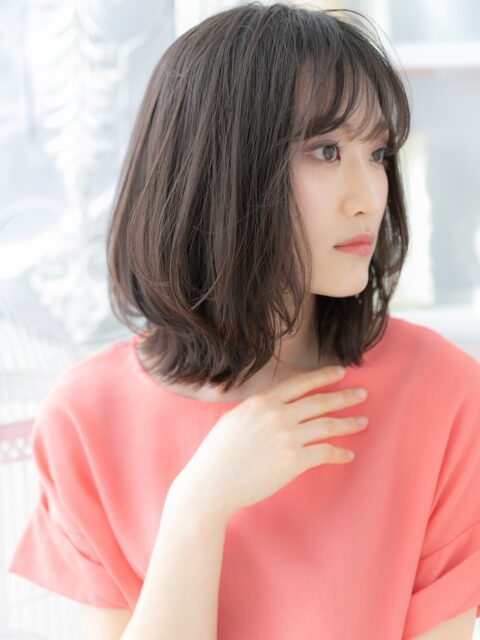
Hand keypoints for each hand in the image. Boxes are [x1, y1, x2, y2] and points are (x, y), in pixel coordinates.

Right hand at [171, 366, 367, 520]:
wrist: (212, 483)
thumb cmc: (217, 453)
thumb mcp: (234, 418)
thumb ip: (256, 408)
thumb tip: (271, 403)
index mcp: (262, 401)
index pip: (301, 383)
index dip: (324, 376)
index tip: (341, 372)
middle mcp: (278, 415)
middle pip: (320, 401)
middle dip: (345, 396)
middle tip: (362, 394)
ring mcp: (288, 437)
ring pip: (327, 425)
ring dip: (349, 423)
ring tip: (363, 421)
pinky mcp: (294, 461)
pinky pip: (325, 452)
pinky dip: (339, 453)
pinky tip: (348, 454)